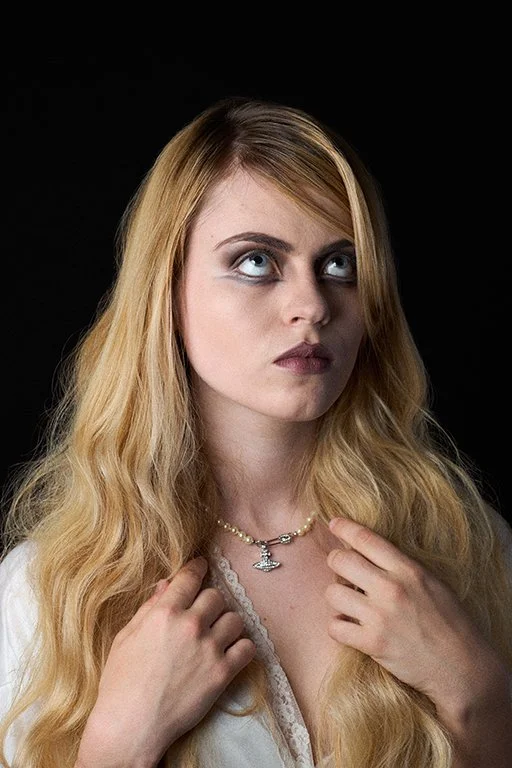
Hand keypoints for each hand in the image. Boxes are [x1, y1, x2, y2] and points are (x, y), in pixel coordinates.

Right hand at [76, 557, 255, 767]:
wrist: (130, 726)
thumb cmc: (120, 683)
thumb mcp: (126, 638)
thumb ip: (149, 608)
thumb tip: (166, 586)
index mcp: (164, 613)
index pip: (190, 578)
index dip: (198, 568)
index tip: (202, 565)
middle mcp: (189, 625)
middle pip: (216, 597)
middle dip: (210, 603)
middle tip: (204, 615)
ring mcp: (208, 648)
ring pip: (235, 619)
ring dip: (227, 625)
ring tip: (217, 635)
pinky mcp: (221, 674)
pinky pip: (247, 649)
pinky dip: (242, 649)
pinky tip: (231, 653)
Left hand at [325, 518, 508, 715]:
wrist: (462, 668)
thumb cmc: (452, 623)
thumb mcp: (433, 582)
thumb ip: (403, 567)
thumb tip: (372, 554)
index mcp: (408, 570)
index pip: (366, 539)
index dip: (345, 528)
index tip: (334, 523)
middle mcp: (391, 588)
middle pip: (341, 561)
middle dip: (336, 562)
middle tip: (342, 570)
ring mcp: (379, 616)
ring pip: (332, 593)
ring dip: (337, 597)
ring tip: (349, 603)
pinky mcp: (372, 643)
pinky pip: (335, 626)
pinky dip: (338, 626)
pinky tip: (350, 627)